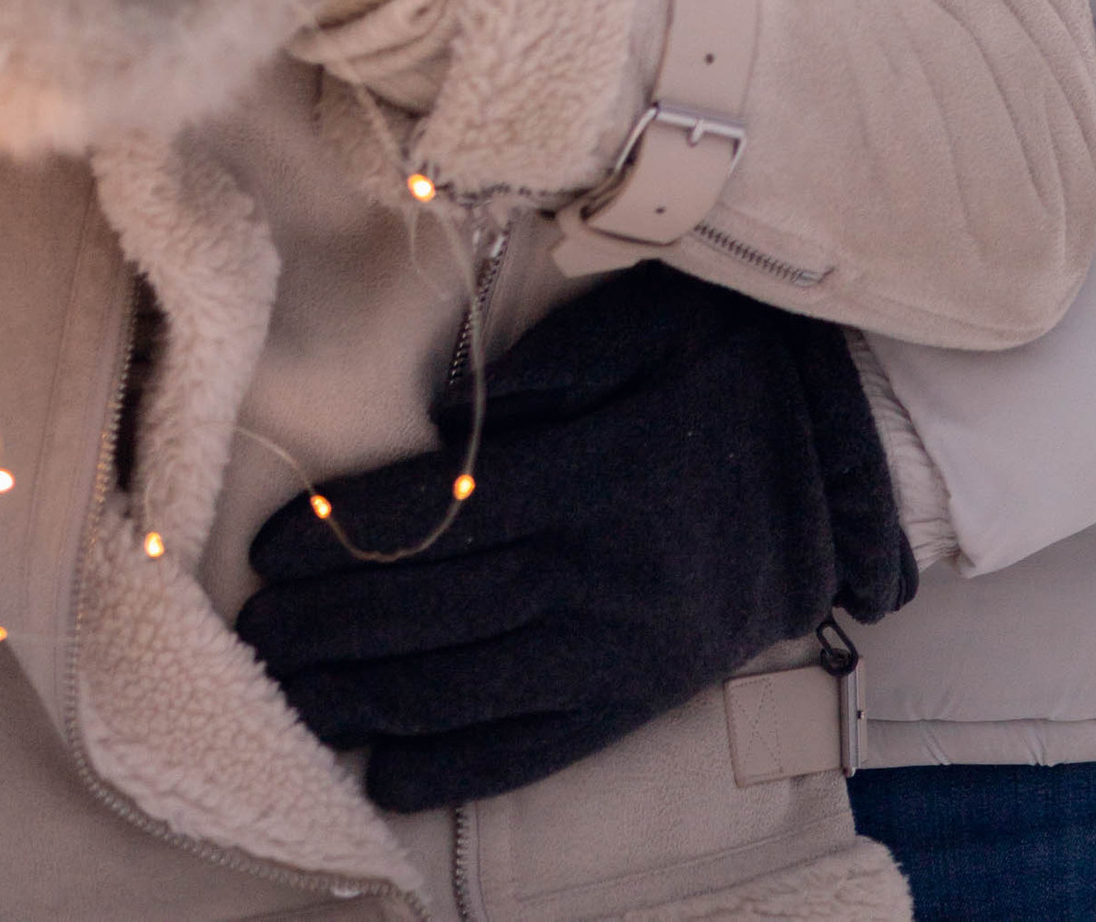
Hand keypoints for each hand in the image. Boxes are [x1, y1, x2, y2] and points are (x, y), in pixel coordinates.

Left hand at [238, 261, 915, 807]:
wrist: (844, 464)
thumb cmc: (730, 370)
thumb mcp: (645, 327)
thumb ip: (547, 372)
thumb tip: (455, 424)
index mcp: (593, 473)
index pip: (444, 515)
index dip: (350, 538)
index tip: (273, 550)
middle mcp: (599, 572)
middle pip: (441, 610)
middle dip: (333, 627)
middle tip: (251, 637)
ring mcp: (621, 646)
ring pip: (473, 686)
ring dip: (369, 699)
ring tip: (289, 698)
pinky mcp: (640, 694)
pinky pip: (538, 744)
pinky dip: (457, 763)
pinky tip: (385, 768)